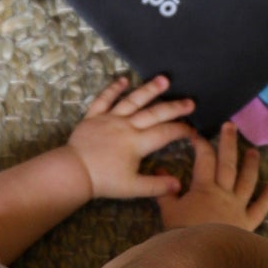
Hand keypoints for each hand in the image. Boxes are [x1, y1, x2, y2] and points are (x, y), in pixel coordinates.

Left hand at [66, 75, 195, 201]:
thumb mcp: (133, 188)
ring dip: (149, 90)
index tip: (193, 130)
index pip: (165, 133)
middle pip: (154, 113)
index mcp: (137, 143)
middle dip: (174, 107)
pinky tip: (123, 79)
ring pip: (132, 101)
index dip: (181, 130)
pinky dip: (113, 88)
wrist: (74, 172)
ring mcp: (110, 118)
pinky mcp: (94, 116)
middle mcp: (126, 126)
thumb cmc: (104, 181)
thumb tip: (178, 185)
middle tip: (190, 101)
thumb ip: (157, 186)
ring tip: (163, 79)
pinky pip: (104, 99)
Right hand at [161, 123, 267, 231]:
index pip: (204, 159)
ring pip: (247, 181)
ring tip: (254, 151)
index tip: (197, 135)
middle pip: (227, 163)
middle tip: (231, 126)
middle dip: (228, 143)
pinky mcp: (247, 223)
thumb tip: (161, 169)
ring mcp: (238, 207)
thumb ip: (165, 190)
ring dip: (251, 164)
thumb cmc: (181, 233)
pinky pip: (260, 207)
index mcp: (204, 188)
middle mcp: (223, 193)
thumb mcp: (168, 211)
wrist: (198, 257)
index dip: (201, 144)